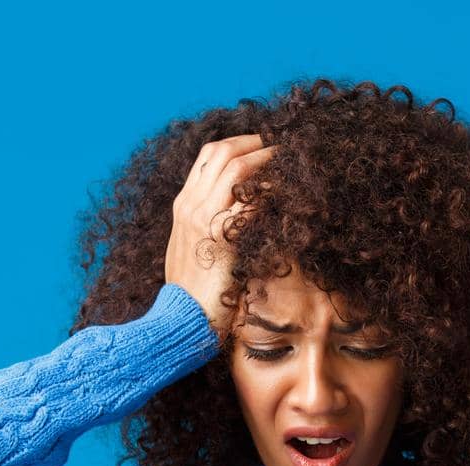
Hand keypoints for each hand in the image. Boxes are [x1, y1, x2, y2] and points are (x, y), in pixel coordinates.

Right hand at [165, 133, 278, 333]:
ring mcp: (203, 218)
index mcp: (184, 206)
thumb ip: (206, 228)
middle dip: (255, 142)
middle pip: (222, 151)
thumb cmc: (191, 293)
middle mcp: (191, 205)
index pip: (208, 156)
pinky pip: (249, 200)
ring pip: (236, 167)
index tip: (262, 145)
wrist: (181, 319)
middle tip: (281, 144)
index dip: (238, 143)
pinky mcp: (221, 236)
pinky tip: (286, 190)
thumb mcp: (192, 251)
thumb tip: (231, 220)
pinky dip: (269, 189)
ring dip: (266, 158)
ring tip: (288, 158)